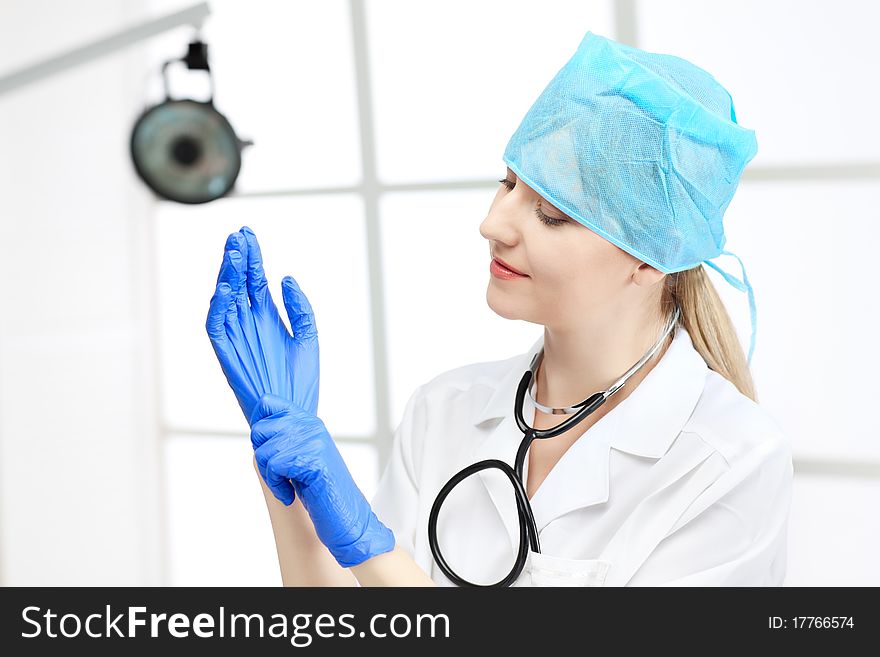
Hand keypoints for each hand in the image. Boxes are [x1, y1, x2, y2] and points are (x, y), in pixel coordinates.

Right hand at [205, 226, 319, 424]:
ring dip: (227, 276)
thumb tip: (285, 278)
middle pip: (238, 283)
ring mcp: (235, 336)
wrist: (293, 415)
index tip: (249, 233)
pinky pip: (216, 326)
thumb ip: (299, 308)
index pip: (255, 279)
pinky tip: (227, 288)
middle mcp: (248, 323)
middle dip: (237, 259)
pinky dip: (218, 307)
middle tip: (238, 236)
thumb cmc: (301, 381)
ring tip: (234, 254)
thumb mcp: (308, 338)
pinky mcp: (225, 353)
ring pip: (225, 299)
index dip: (252, 257)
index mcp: (267, 317)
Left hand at [250, 393, 395, 567]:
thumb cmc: (320, 490)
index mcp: (308, 421)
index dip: (259, 426)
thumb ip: (282, 439)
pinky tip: (290, 495)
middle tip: (279, 475)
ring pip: (264, 451)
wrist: (346, 517)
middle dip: (262, 458)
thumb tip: (255, 429)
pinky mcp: (312, 458)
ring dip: (270, 477)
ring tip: (287, 487)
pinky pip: (275, 466)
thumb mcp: (299, 457)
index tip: (267, 449)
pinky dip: (277, 487)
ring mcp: (313, 440)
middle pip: (260, 430)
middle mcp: (310, 425)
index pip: (268, 403)